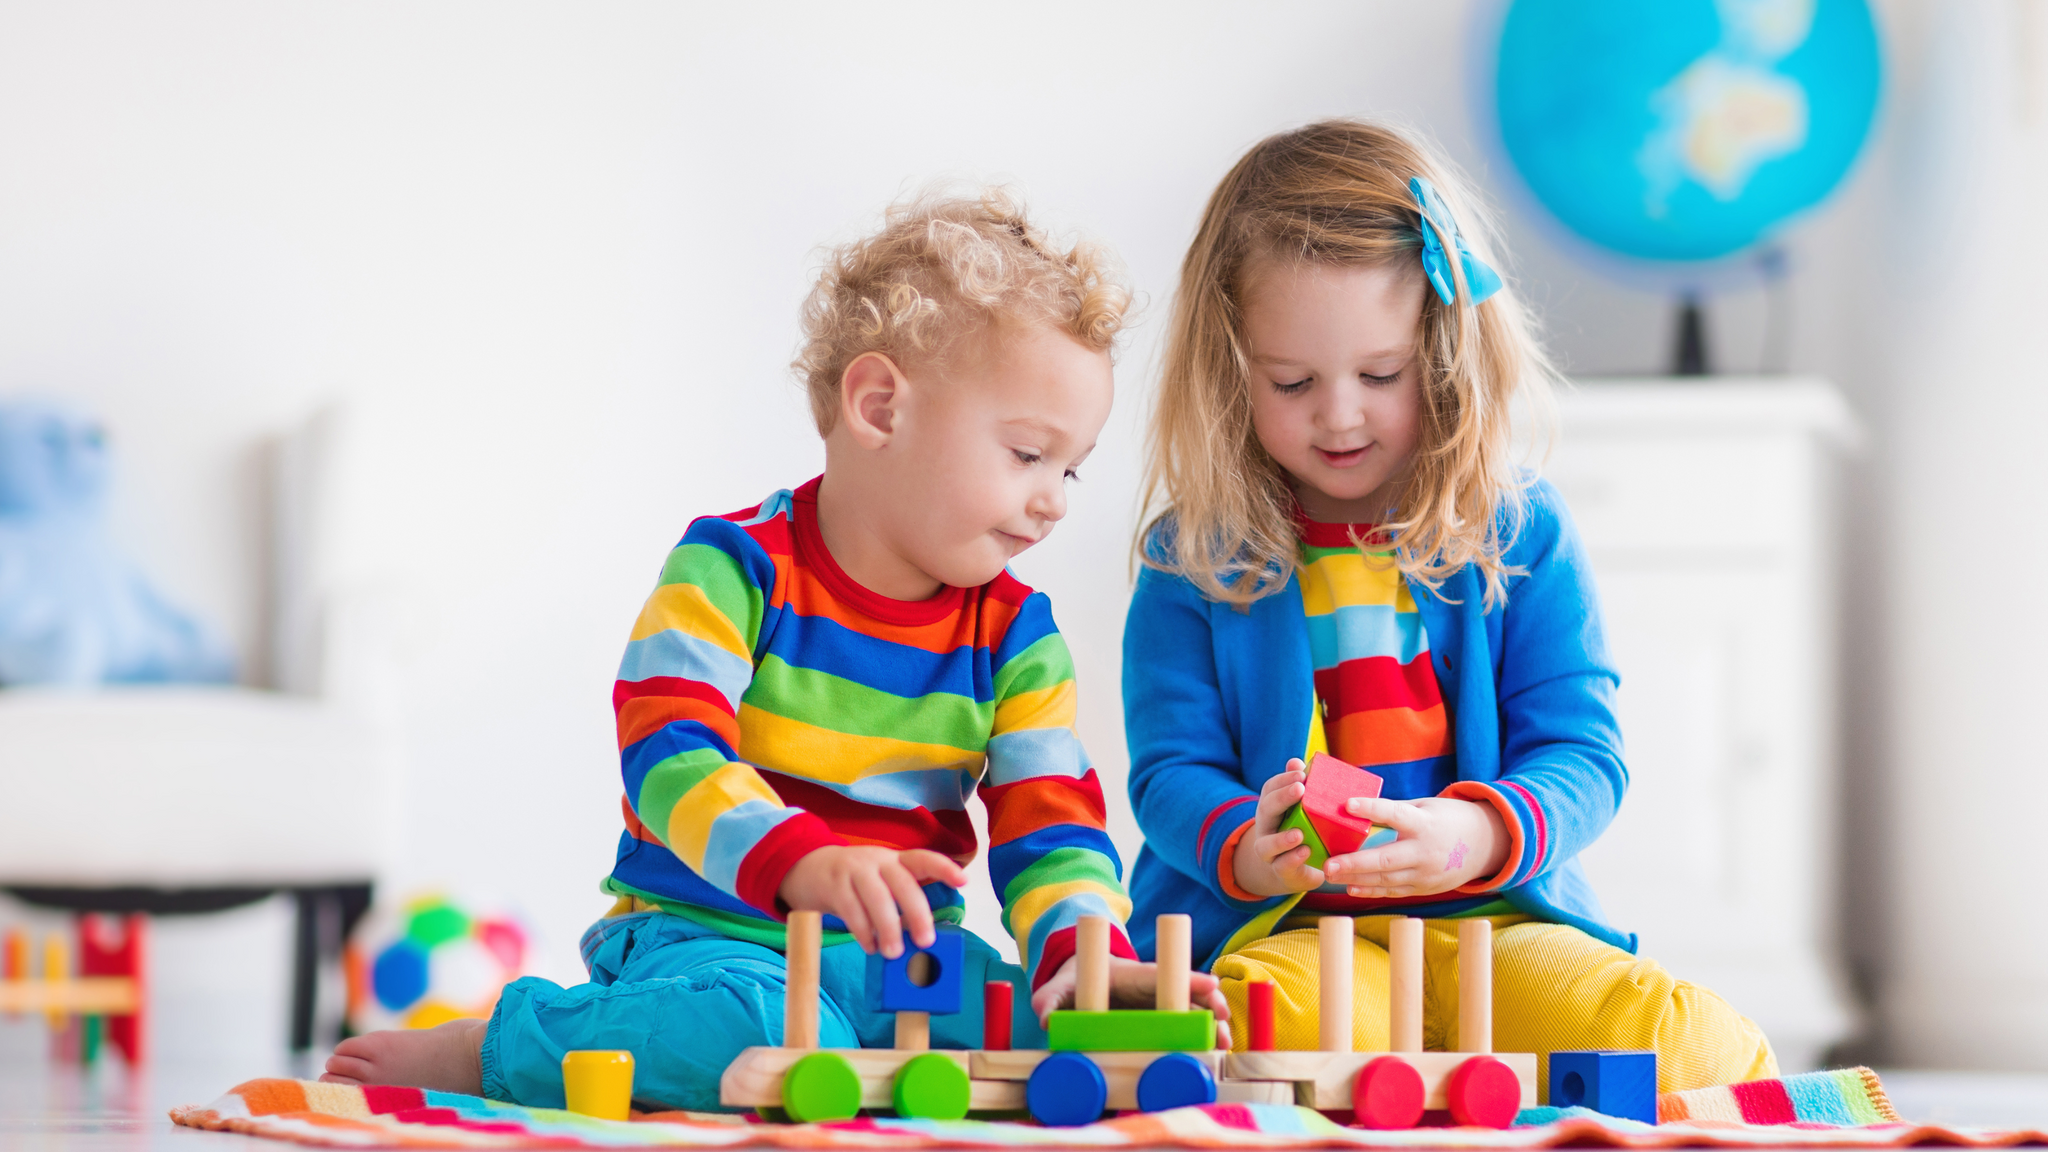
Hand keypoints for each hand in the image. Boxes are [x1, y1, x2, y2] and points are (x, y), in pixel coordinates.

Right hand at [777, 845, 966, 956]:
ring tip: (894, 952)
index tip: (964, 881)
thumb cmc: (854, 881)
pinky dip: (863, 931)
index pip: (923, 858)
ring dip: (888, 927)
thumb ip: (899, 901)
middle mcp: (878, 861)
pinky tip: (870, 946)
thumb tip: (923, 938)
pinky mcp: (834, 885)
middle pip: (903, 883)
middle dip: (918, 913)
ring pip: (877, 898)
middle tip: (926, 941)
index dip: (944, 868)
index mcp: (895, 860)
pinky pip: (851, 909)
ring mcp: (854, 870)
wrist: (806, 866)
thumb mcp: (880, 881)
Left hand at [1029, 954, 1231, 1029]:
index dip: (1188, 979)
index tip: (1210, 983)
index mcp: (1135, 976)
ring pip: (1197, 1013)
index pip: (1164, 974)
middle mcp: (1156, 990)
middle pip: (1190, 994)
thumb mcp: (1062, 987)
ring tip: (1225, 1045)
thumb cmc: (1078, 982)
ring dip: (1214, 1028)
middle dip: (1210, 1006)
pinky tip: (1217, 1055)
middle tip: (1223, 1024)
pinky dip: (1205, 1040)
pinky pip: (1191, 1030)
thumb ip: (1050, 997)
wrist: (1087, 982)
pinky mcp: (1166, 1025)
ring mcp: (1164, 1007)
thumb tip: (1044, 1017)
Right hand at [1229, 759, 1325, 896]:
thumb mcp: (1301, 809)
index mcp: (1271, 808)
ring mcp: (1270, 852)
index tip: (1301, 773)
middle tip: (1300, 789)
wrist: (1295, 869)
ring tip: (1299, 833)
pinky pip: (1282, 866)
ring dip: (1281, 839)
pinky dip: (1292, 859)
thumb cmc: (1301, 830)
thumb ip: (1299, 786)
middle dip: (1282, 799)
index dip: (1283, 780)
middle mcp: (1265, 828)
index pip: (1270, 789)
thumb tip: (1296, 762)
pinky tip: (1306, 851)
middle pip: (1266, 810)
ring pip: (1266, 845)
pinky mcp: (1281, 871)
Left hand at [1321, 796, 1507, 898]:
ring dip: (1356, 878)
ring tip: (1330, 875)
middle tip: (1328, 864)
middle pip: (1386, 859)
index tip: (1347, 804)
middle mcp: (1425, 851)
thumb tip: (1356, 808)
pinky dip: (1372, 890)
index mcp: (1424, 823)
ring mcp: (1426, 873)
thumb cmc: (1447, 819)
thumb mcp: (1425, 807)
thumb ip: (1394, 811)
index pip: (1394, 814)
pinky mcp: (1426, 888)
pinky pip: (1394, 891)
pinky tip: (1350, 886)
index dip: (1371, 809)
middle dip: (1355, 863)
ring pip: (1386, 880)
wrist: (1485, 844)